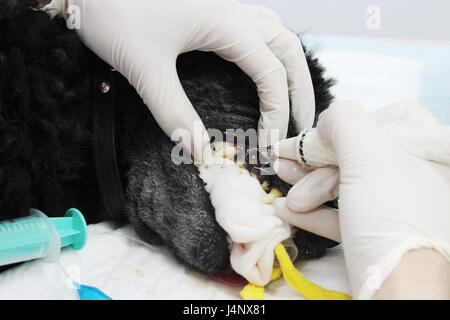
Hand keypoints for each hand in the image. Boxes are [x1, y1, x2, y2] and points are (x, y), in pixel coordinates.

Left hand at [64, 0, 315, 159]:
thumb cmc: (113, 14)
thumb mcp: (145, 68)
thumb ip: (173, 112)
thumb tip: (199, 152)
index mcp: (227, 23)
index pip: (271, 74)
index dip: (277, 113)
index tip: (268, 145)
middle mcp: (234, 12)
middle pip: (288, 49)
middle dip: (301, 90)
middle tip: (302, 127)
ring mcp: (224, 7)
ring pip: (277, 34)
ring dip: (290, 68)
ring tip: (292, 100)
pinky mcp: (212, 9)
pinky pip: (257, 28)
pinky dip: (270, 52)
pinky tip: (263, 67)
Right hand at [273, 100, 449, 298]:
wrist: (399, 291)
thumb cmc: (390, 216)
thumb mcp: (368, 157)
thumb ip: (346, 122)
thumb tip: (328, 119)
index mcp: (426, 152)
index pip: (392, 117)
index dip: (355, 124)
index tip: (326, 138)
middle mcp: (416, 177)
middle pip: (360, 154)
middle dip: (318, 162)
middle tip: (288, 165)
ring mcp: (395, 208)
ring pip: (348, 185)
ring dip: (309, 187)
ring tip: (282, 188)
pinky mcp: (376, 234)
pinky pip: (344, 215)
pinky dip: (315, 212)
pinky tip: (287, 211)